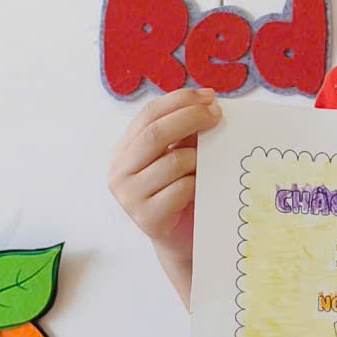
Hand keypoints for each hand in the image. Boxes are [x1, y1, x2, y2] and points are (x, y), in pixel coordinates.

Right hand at [106, 86, 222, 263]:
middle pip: (155, 133)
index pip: (148, 114)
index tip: (209, 97)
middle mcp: (119, 171)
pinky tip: (204, 188)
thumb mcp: (180, 156)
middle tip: (217, 116)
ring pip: (173, 162)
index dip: (180, 100)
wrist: (182, 240)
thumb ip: (186, 132)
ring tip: (211, 163)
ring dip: (199, 158)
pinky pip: (181, 189)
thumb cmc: (183, 193)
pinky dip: (198, 183)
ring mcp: (129, 196)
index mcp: (124, 150)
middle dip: (190, 118)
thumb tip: (208, 102)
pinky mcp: (147, 218)